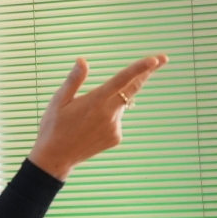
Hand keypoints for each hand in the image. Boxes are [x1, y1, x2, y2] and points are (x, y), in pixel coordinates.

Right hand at [27, 55, 166, 180]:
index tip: (155, 60)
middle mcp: (109, 113)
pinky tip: (90, 127)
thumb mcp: (58, 101)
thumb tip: (82, 60)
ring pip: (120, 105)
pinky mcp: (117, 137)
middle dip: (147, 73)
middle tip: (163, 59)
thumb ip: (74, 80)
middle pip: (133, 88)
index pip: (121, 80)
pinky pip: (116, 120)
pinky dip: (108, 117)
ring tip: (86, 116)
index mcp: (95, 101)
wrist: (56, 157)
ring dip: (112, 101)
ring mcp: (115, 127)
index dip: (140, 69)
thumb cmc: (53, 126)